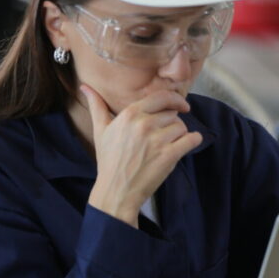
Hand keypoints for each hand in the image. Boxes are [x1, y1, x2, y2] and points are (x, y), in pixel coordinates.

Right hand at [83, 85, 202, 226]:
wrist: (116, 191)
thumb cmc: (108, 160)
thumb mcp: (100, 130)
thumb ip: (97, 106)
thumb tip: (85, 86)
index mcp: (130, 115)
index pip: (161, 97)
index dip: (175, 100)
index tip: (181, 106)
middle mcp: (143, 124)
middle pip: (172, 114)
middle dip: (171, 123)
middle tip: (163, 136)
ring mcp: (157, 140)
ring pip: (182, 127)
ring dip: (180, 135)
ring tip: (168, 145)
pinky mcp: (169, 156)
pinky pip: (191, 139)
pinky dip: (193, 141)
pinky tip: (188, 144)